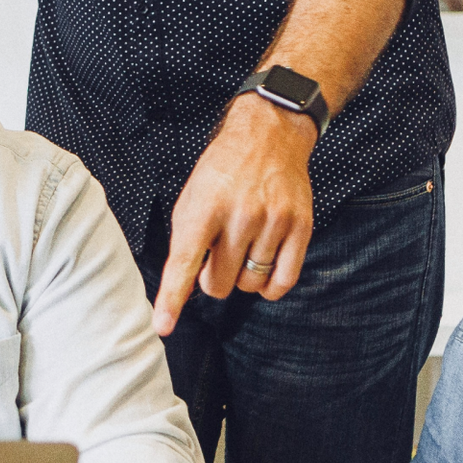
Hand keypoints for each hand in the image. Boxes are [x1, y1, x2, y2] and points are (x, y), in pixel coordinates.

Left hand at [153, 95, 315, 335]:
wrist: (267, 137)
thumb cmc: (221, 173)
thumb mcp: (190, 199)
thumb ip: (187, 241)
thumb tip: (184, 287)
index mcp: (202, 208)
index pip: (183, 263)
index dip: (172, 298)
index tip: (162, 325)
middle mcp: (239, 216)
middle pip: (219, 283)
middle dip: (212, 281)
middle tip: (215, 258)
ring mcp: (273, 222)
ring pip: (250, 284)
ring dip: (241, 278)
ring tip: (240, 251)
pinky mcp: (301, 226)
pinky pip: (284, 280)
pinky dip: (269, 287)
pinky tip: (262, 270)